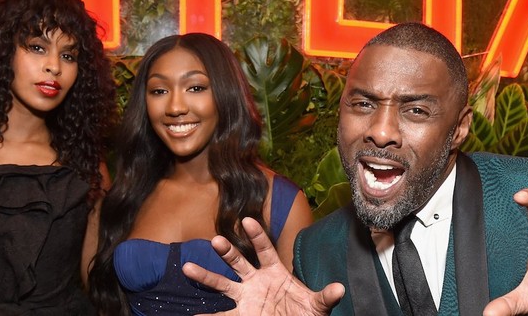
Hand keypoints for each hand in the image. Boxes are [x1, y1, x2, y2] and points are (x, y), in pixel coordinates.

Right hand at [182, 217, 344, 314]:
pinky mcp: (240, 314)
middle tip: (216, 240)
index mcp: (275, 271)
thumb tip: (340, 289)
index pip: (265, 249)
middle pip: (239, 262)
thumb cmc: (306, 313)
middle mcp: (256, 280)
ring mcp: (245, 297)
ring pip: (222, 284)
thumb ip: (326, 296)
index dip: (256, 235)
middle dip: (227, 252)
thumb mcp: (317, 305)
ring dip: (206, 276)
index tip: (247, 220)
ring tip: (188, 267)